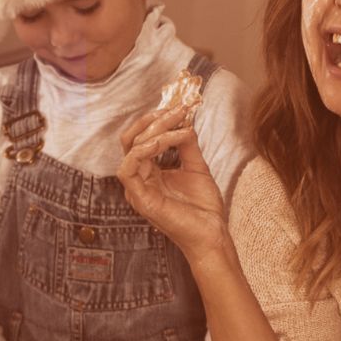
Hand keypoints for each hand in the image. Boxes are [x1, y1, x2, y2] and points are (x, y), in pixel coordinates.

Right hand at [117, 104, 225, 255]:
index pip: (141, 139)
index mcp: (149, 172)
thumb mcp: (196, 167)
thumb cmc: (203, 207)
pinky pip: (128, 169)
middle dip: (154, 120)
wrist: (212, 233)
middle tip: (178, 110)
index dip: (157, 120)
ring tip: (177, 125)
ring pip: (131, 149)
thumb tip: (183, 122)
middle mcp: (140, 179)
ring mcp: (137, 189)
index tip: (180, 108)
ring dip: (154, 132)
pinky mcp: (139, 199)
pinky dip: (143, 150)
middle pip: (132, 140)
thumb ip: (186, 145)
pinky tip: (161, 142)